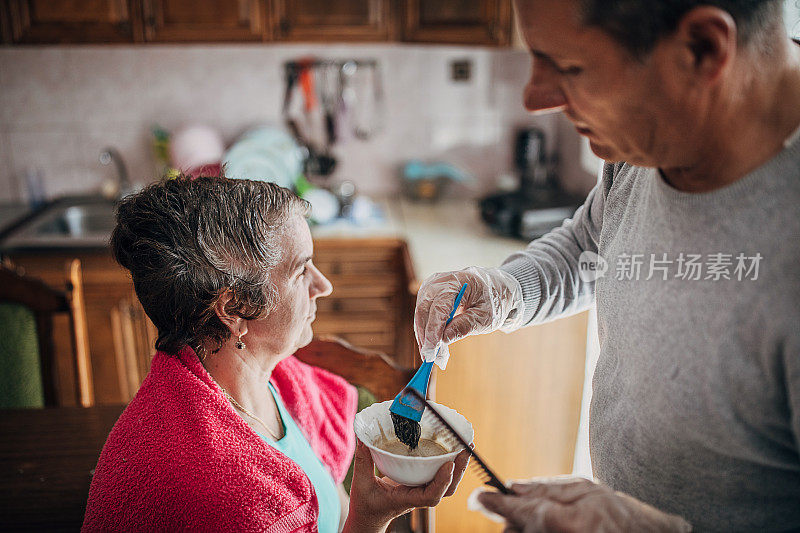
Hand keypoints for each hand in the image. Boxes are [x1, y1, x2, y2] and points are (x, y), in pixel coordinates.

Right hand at [344, 441, 469, 532]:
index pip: (430, 496)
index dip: (442, 481)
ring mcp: (421, 491)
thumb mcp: (360, 484)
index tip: (448, 465)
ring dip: (458, 467)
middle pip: (447, 489)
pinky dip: (449, 465)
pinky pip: (439, 476)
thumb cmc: (365, 505)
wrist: (368, 518)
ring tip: (465, 447)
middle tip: (466, 449)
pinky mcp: (420, 485)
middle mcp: (418, 496)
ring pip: (446, 484)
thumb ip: (362, 462)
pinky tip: (453, 450)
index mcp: (406, 499)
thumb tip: (363, 439)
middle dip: (458, 470)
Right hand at [414, 266, 524, 368]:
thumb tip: (443, 339)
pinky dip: (426, 332)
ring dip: (424, 336)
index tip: (431, 351)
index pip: (439, 306)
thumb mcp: (485, 316)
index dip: (433, 330)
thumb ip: (465, 326)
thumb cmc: (492, 301)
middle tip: (430, 358)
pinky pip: (423, 315)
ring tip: (433, 356)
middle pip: (424, 309)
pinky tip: (432, 346)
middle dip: (425, 336)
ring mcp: (432, 286)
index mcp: (458, 281)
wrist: (494, 289)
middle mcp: (440, 280)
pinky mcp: (429, 295)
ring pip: (420, 314)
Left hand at [476, 477, 691, 532]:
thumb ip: (546, 489)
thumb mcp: (585, 490)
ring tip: (550, 521)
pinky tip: (551, 529)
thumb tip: (512, 488)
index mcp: (565, 522)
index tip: (478, 497)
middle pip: (512, 530)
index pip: (517, 511)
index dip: (493, 503)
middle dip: (512, 516)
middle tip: (529, 508)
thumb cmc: (619, 513)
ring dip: (523, 528)